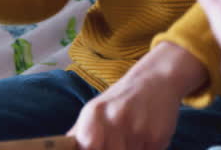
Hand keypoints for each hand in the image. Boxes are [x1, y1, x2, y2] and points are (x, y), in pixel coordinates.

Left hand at [68, 42, 204, 149]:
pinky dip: (146, 149)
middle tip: (118, 140)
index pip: (87, 146)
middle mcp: (114, 119)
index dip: (92, 148)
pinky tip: (146, 136)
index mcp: (94, 114)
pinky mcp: (157, 136)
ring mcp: (137, 128)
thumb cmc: (121, 99)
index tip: (98, 144)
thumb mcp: (95, 110)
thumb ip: (79, 134)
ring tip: (133, 137)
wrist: (156, 78)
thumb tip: (63, 147)